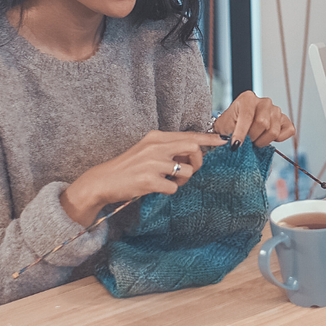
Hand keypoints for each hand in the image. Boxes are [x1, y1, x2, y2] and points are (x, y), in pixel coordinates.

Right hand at [61, 130, 224, 225]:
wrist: (103, 181)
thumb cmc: (129, 167)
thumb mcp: (148, 150)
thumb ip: (169, 148)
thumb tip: (194, 152)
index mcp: (156, 137)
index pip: (189, 135)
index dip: (208, 138)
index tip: (222, 140)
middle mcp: (156, 147)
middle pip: (194, 148)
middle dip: (198, 161)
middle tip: (189, 169)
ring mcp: (152, 163)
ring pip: (187, 171)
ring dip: (183, 180)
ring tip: (169, 181)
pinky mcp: (149, 180)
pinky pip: (174, 188)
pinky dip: (170, 190)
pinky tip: (157, 188)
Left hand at [212, 91, 294, 146]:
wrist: (237, 126)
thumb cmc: (230, 126)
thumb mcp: (223, 128)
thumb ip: (227, 135)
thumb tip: (232, 145)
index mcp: (248, 98)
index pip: (247, 116)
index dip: (241, 133)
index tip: (235, 145)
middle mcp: (264, 102)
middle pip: (262, 123)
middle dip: (252, 137)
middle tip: (247, 140)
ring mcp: (276, 110)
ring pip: (274, 131)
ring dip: (263, 140)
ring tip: (255, 139)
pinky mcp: (285, 119)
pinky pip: (289, 130)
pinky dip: (279, 139)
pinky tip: (267, 137)